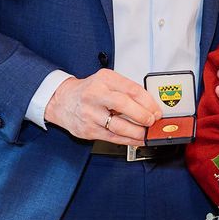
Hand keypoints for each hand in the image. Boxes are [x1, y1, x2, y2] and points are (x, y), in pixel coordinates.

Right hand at [44, 70, 162, 145]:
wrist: (62, 100)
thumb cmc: (88, 90)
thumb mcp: (107, 81)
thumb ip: (126, 90)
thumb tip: (150, 105)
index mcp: (104, 80)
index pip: (131, 89)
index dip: (148, 101)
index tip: (156, 109)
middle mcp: (95, 95)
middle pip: (124, 105)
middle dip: (142, 115)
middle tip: (152, 121)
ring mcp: (90, 113)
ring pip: (118, 125)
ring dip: (137, 132)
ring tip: (146, 133)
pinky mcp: (88, 130)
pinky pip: (112, 137)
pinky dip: (127, 140)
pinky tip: (136, 140)